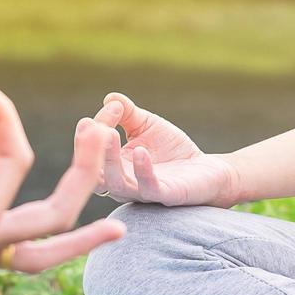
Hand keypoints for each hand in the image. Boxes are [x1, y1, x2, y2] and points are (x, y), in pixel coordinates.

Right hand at [0, 71, 123, 286]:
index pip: (15, 157)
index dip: (0, 113)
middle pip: (57, 218)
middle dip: (86, 175)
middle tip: (104, 133)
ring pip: (41, 255)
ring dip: (78, 238)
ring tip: (117, 230)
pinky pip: (10, 254)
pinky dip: (38, 244)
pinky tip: (39, 229)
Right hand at [84, 92, 240, 206]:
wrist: (206, 168)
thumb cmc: (171, 149)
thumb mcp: (147, 126)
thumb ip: (128, 114)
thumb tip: (110, 98)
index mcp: (113, 167)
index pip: (94, 151)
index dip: (96, 128)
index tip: (112, 106)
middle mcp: (122, 184)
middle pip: (95, 173)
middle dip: (89, 150)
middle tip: (90, 126)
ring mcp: (142, 192)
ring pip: (117, 184)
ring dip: (110, 159)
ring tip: (109, 135)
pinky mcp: (166, 196)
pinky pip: (149, 188)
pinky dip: (143, 171)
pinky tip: (141, 151)